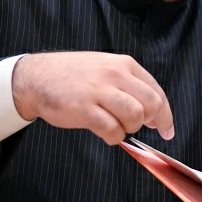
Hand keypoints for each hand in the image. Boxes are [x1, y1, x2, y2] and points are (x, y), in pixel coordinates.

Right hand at [12, 52, 173, 144]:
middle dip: (149, 121)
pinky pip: (112, 130)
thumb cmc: (73, 75)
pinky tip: (105, 132)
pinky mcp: (84, 109)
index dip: (165, 115)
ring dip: (129, 128)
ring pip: (135, 117)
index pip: (156, 91)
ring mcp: (99, 91)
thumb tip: (153, 111)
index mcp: (124, 64)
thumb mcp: (105, 68)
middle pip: (151, 104)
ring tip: (116, 126)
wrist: (36, 77)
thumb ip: (129, 84)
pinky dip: (113, 137)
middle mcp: (115, 75)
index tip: (166, 130)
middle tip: (136, 126)